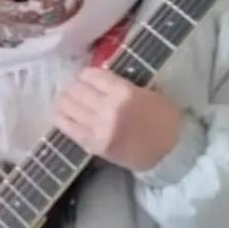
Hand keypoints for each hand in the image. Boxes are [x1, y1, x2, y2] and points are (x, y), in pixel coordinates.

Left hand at [52, 67, 181, 172]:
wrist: (170, 153)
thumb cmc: (163, 120)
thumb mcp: (149, 93)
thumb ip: (122, 84)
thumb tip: (97, 77)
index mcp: (124, 92)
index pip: (91, 76)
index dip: (84, 75)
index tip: (84, 77)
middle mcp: (108, 108)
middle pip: (77, 90)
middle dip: (72, 87)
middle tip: (72, 88)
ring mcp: (98, 127)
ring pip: (68, 107)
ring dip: (63, 100)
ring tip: (63, 99)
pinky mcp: (92, 144)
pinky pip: (68, 128)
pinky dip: (60, 118)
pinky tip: (58, 114)